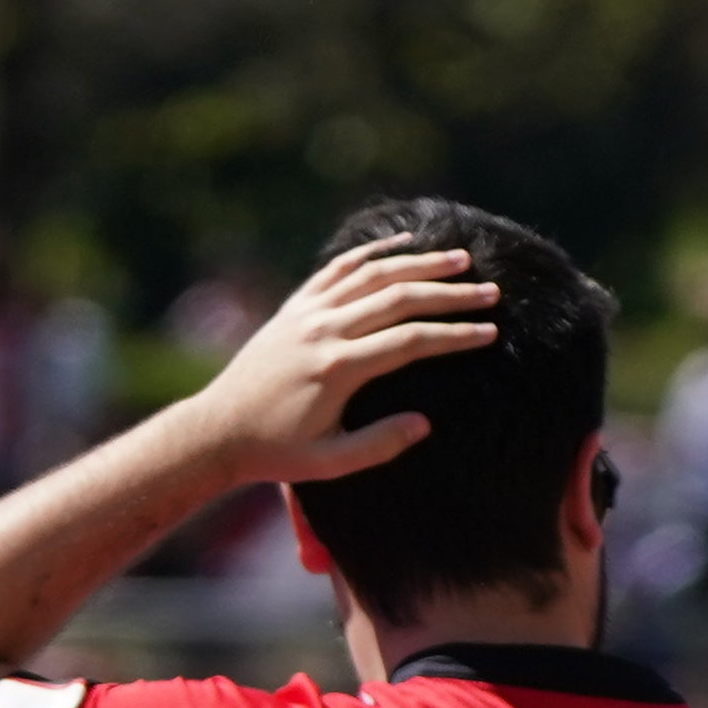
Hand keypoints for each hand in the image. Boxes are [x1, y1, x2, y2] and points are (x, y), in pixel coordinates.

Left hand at [173, 240, 505, 490]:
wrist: (218, 429)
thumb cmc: (277, 453)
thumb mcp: (330, 462)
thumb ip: (379, 444)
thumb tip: (424, 424)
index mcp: (338, 369)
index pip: (411, 342)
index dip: (454, 335)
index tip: (489, 332)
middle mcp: (324, 330)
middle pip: (399, 298)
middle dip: (450, 293)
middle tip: (490, 291)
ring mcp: (307, 313)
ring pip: (372, 274)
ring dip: (419, 263)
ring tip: (459, 258)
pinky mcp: (294, 306)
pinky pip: (338, 269)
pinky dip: (372, 253)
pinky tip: (403, 244)